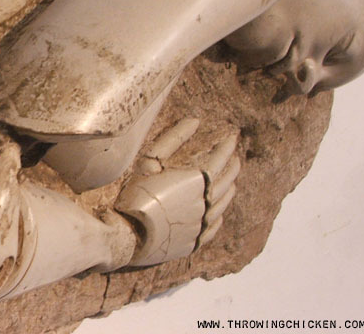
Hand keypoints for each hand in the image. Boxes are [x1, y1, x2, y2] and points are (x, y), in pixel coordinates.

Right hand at [115, 118, 239, 266]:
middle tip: (236, 159)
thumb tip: (195, 121)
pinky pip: (213, 228)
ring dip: (228, 192)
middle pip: (225, 183)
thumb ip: (174, 139)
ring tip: (232, 183)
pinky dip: (219, 217)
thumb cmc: (136, 194)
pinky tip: (218, 213)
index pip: (219, 161)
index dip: (226, 148)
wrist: (128, 235)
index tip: (232, 138)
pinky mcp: (193, 242)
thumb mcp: (150, 160)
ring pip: (222, 205)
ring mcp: (200, 225)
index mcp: (195, 182)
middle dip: (231, 169)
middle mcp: (204, 204)